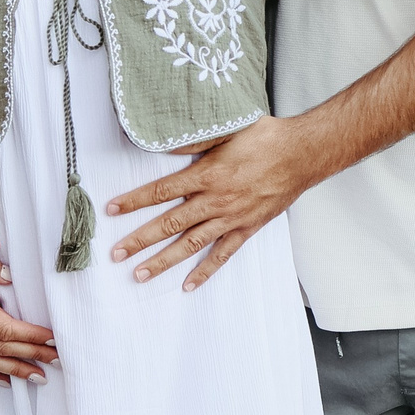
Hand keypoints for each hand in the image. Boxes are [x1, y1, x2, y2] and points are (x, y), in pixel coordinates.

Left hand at [106, 115, 321, 290]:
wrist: (303, 154)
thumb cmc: (266, 137)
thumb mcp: (228, 129)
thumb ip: (195, 139)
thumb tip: (165, 140)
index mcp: (207, 174)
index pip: (161, 190)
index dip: (134, 201)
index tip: (111, 210)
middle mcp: (215, 200)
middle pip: (170, 223)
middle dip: (140, 239)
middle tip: (116, 254)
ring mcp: (231, 218)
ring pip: (190, 244)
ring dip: (163, 261)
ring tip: (140, 274)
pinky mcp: (247, 228)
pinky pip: (222, 254)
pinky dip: (204, 271)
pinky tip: (187, 285)